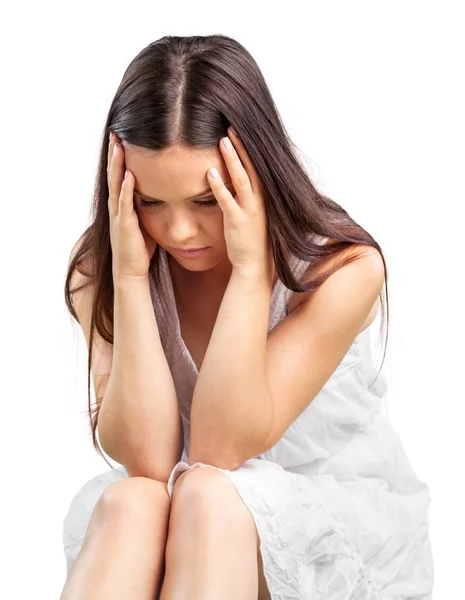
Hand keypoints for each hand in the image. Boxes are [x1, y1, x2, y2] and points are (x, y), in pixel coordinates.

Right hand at [107, 131, 156, 280]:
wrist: (131, 270)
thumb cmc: (139, 248)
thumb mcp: (143, 220)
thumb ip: (147, 205)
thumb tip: (160, 191)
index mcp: (122, 204)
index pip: (120, 174)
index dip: (119, 156)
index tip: (122, 137)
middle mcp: (117, 206)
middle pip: (114, 174)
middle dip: (114, 153)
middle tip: (115, 132)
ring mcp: (119, 215)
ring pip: (116, 185)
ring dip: (117, 165)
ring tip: (118, 145)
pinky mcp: (125, 225)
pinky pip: (125, 204)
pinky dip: (126, 189)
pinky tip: (129, 175)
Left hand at [207, 127, 272, 280]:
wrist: (254, 264)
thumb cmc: (251, 239)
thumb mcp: (252, 213)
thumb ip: (246, 195)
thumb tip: (234, 179)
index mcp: (262, 197)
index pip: (257, 166)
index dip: (248, 148)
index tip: (238, 130)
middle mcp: (259, 200)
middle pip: (251, 167)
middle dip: (242, 146)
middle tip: (231, 126)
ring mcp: (249, 210)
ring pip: (242, 179)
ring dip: (232, 160)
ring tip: (222, 141)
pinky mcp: (238, 221)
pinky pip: (228, 201)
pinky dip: (219, 187)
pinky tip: (210, 173)